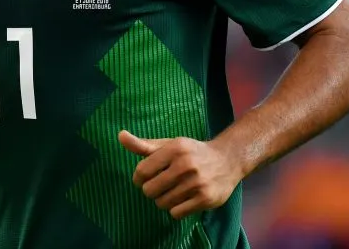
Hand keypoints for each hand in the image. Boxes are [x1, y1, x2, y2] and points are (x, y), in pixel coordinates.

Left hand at [118, 131, 241, 219]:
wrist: (227, 160)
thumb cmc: (192, 152)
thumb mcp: (169, 144)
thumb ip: (144, 145)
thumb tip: (120, 136)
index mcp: (175, 148)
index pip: (142, 171)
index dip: (138, 178)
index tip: (143, 179)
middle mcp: (186, 165)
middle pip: (150, 190)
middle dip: (151, 190)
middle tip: (160, 185)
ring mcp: (196, 183)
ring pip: (162, 203)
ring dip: (163, 200)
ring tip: (173, 191)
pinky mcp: (205, 199)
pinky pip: (176, 213)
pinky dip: (176, 209)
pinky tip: (183, 199)